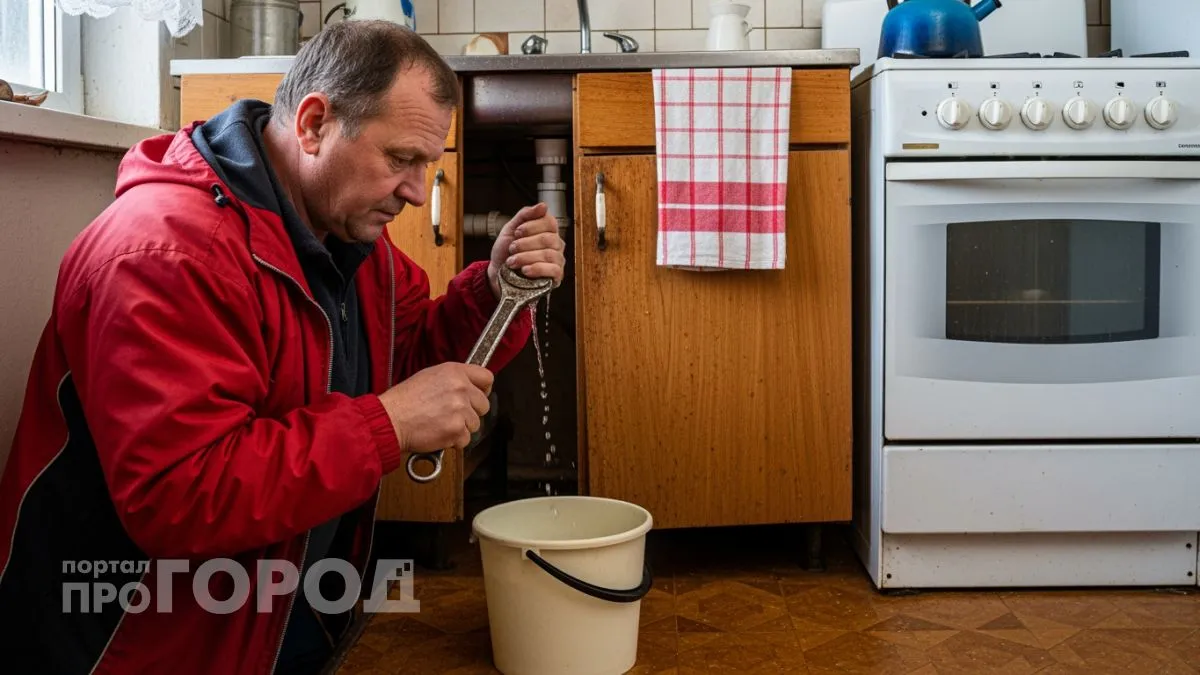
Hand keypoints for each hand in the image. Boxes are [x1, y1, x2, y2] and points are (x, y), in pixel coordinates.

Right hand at [376, 362, 493, 455]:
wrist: (390, 419)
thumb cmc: (405, 400)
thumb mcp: (430, 376)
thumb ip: (453, 380)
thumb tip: (469, 387)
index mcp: (455, 372)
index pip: (487, 377)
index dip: (484, 389)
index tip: (478, 396)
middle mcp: (461, 388)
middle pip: (484, 405)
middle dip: (471, 412)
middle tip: (452, 415)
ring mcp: (460, 410)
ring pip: (475, 424)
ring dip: (461, 428)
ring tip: (441, 423)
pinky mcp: (457, 429)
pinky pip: (465, 439)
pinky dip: (454, 441)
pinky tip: (438, 433)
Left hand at [488, 203, 565, 298]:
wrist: (498, 273)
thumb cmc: (506, 251)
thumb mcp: (510, 229)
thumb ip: (525, 215)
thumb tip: (543, 205)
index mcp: (547, 230)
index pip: (549, 222)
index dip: (532, 226)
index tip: (517, 232)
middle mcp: (556, 244)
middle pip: (548, 239)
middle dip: (525, 243)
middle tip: (512, 248)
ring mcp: (557, 260)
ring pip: (548, 254)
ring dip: (526, 257)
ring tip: (512, 261)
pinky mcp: (556, 276)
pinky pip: (553, 270)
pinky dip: (537, 269)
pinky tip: (525, 270)